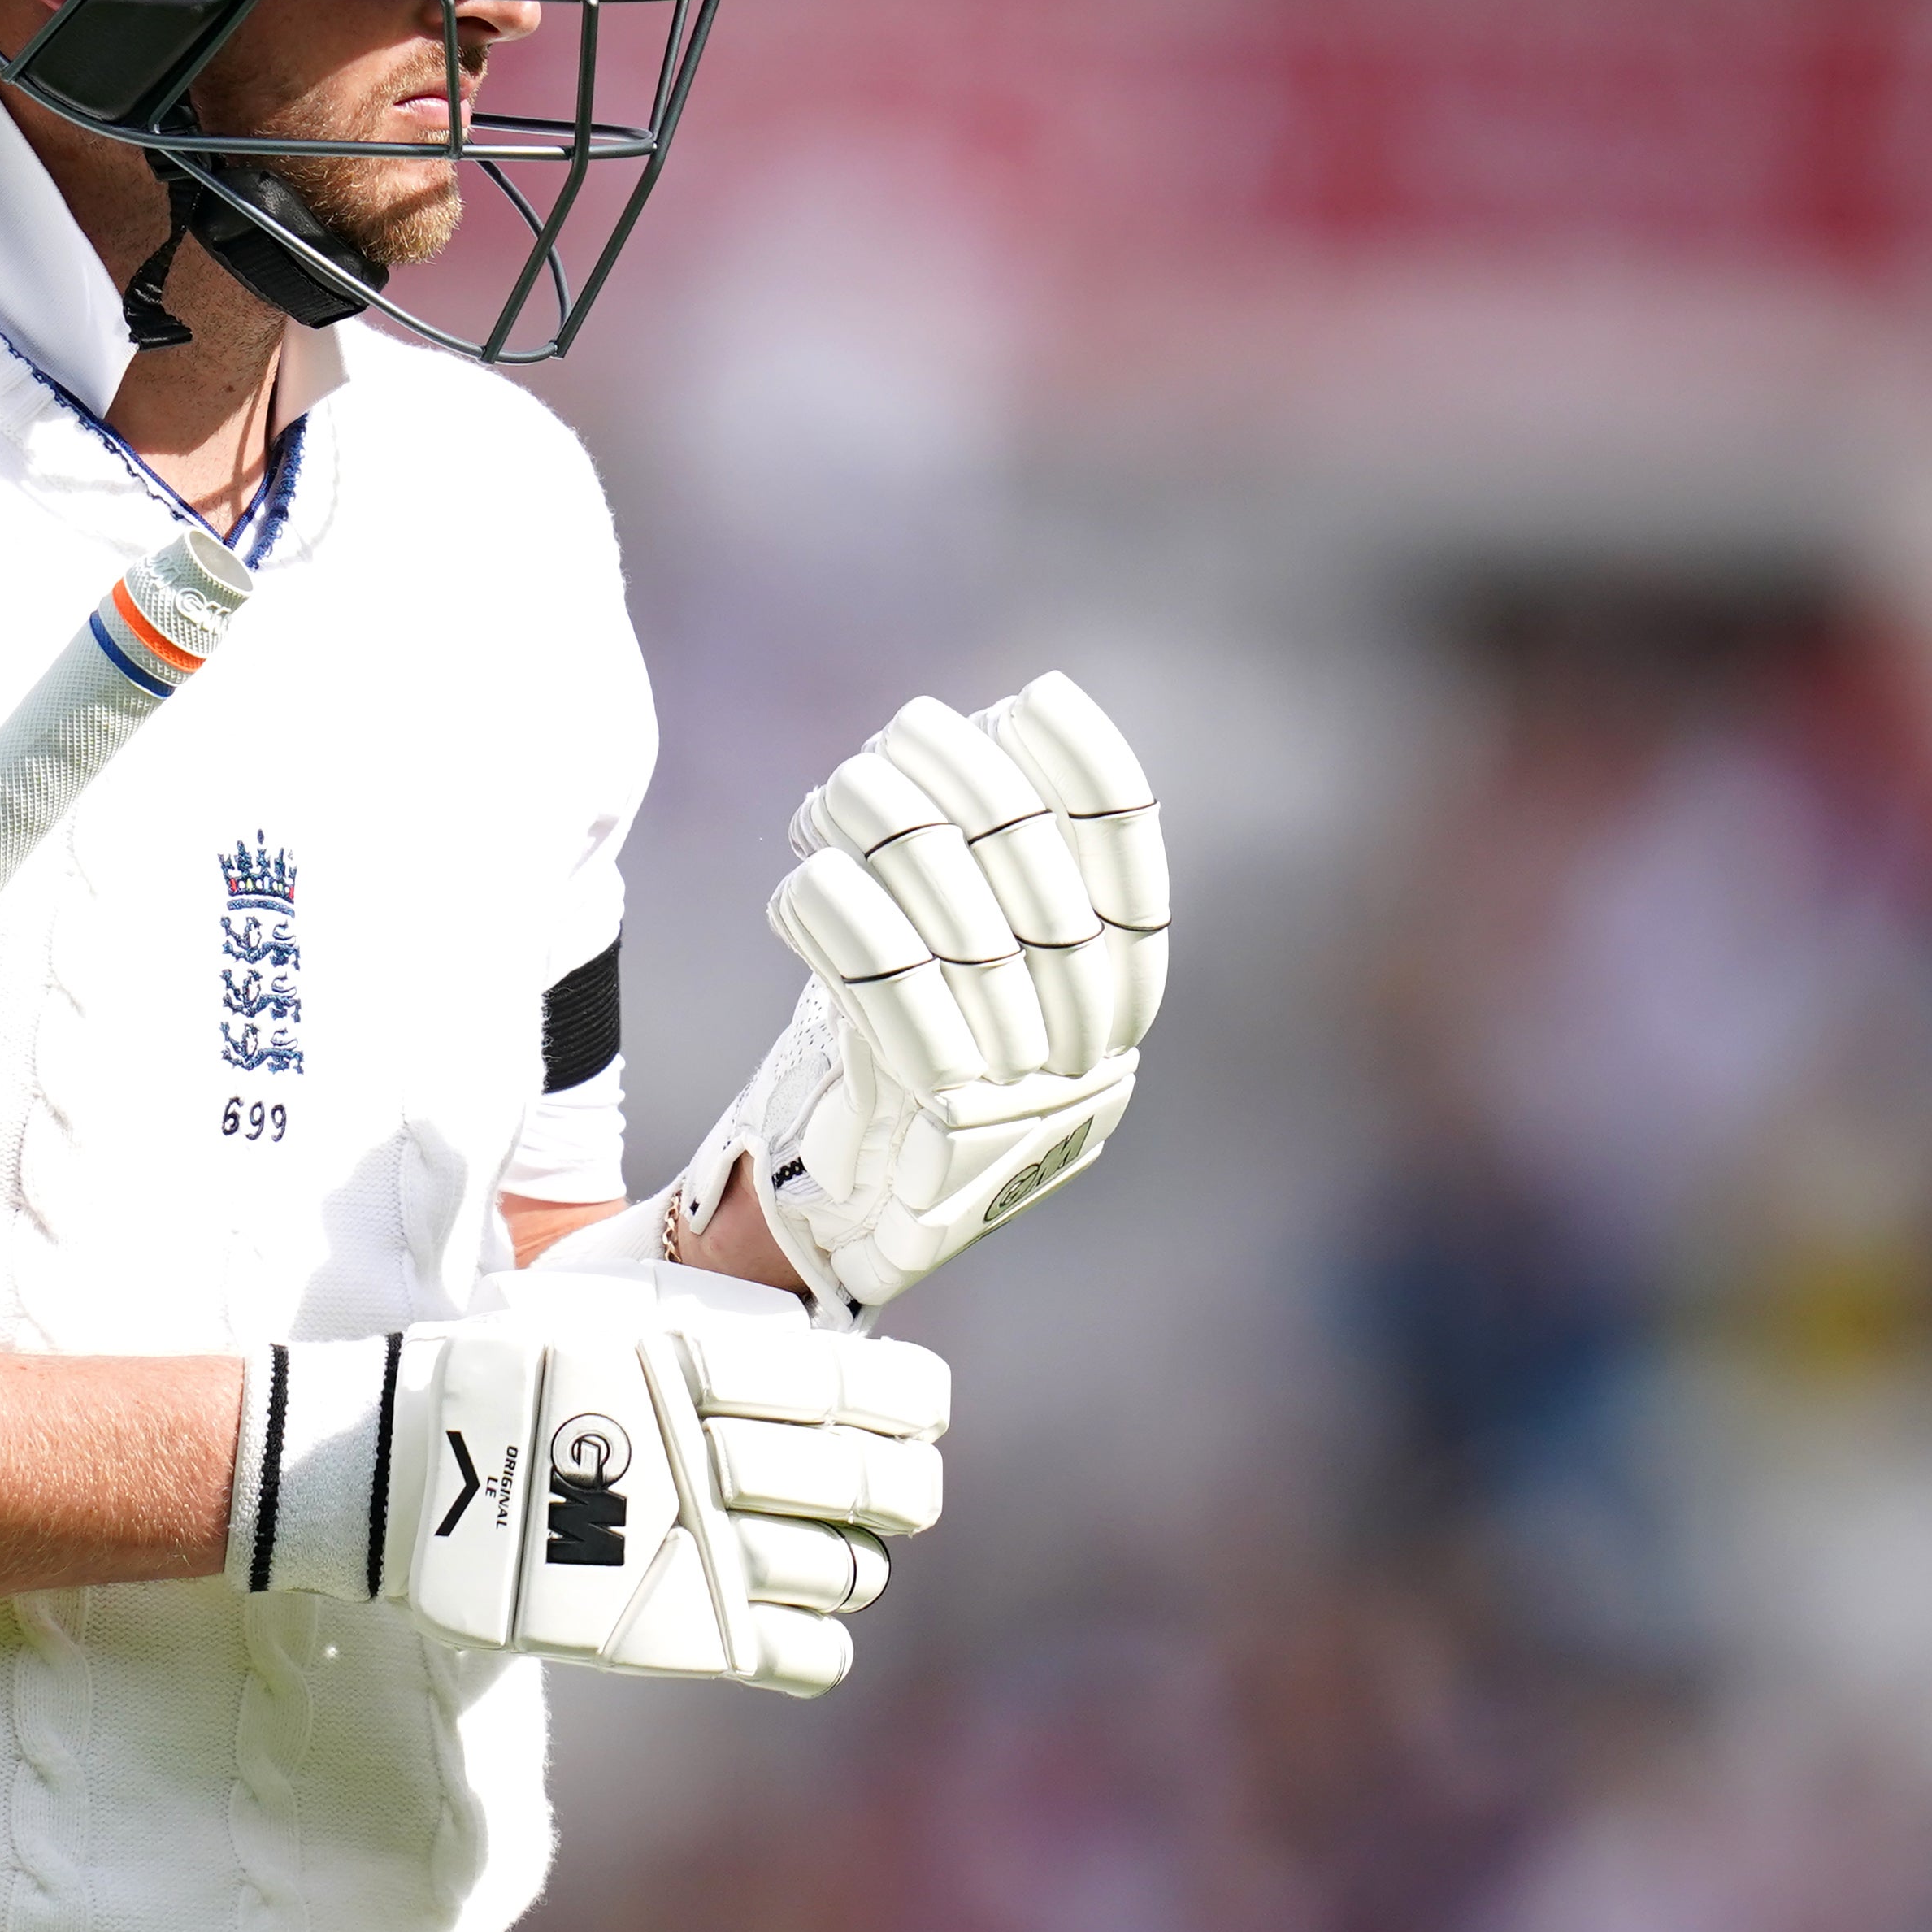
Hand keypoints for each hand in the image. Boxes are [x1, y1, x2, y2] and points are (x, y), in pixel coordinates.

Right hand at [228, 1263, 947, 1695]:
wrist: (389, 1469)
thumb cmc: (489, 1374)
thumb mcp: (595, 1310)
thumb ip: (697, 1324)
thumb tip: (798, 1335)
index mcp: (701, 1367)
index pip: (863, 1388)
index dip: (914, 1402)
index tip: (917, 1409)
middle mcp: (713, 1458)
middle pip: (876, 1486)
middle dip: (905, 1488)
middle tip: (895, 1488)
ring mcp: (698, 1551)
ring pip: (849, 1573)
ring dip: (854, 1564)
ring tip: (824, 1552)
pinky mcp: (675, 1630)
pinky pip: (805, 1657)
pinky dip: (820, 1645)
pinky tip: (799, 1623)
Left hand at [671, 674, 1166, 1323]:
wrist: (828, 1234)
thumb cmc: (881, 1079)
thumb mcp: (950, 981)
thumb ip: (975, 888)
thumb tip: (968, 739)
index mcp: (1115, 1019)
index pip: (1131, 878)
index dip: (1091, 780)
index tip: (1035, 696)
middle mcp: (1089, 1062)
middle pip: (1041, 894)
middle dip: (970, 791)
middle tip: (903, 727)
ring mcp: (1023, 1102)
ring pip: (965, 938)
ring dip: (896, 842)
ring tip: (841, 785)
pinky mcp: (942, 1132)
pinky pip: (896, 1002)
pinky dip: (847, 926)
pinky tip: (801, 878)